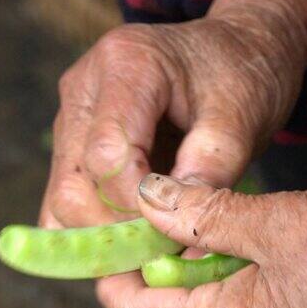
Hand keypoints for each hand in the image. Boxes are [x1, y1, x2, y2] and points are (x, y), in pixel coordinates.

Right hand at [38, 0, 306, 228]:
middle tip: (170, 256)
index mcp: (126, 64)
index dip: (139, 208)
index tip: (181, 233)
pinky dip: (100, 230)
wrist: (236, 52)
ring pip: (62, 201)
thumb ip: (212, 167)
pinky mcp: (74, 143)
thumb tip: (180, 229)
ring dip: (107, 238)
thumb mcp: (244, 114)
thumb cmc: (243, 74)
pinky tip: (141, 240)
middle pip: (74, 185)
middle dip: (120, 232)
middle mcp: (84, 88)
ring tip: (160, 249)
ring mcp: (72, 116)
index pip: (108, 155)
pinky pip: (68, 201)